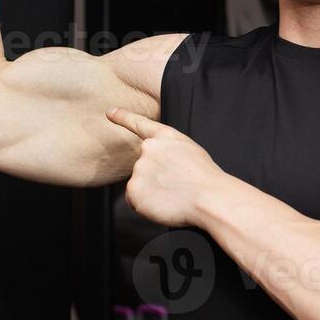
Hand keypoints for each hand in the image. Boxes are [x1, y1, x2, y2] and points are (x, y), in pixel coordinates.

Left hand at [107, 107, 221, 228]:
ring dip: (151, 192)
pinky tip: (164, 203)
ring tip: (173, 195)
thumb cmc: (205, 178)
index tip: (111, 112)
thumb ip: (169, 151)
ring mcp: (139, 169)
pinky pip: (135, 201)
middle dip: (154, 178)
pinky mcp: (134, 189)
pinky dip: (146, 206)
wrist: (208, 197)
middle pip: (143, 167)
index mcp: (164, 137)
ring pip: (139, 185)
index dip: (123, 117)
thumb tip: (160, 166)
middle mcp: (148, 149)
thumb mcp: (190, 151)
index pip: (139, 124)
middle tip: (175, 186)